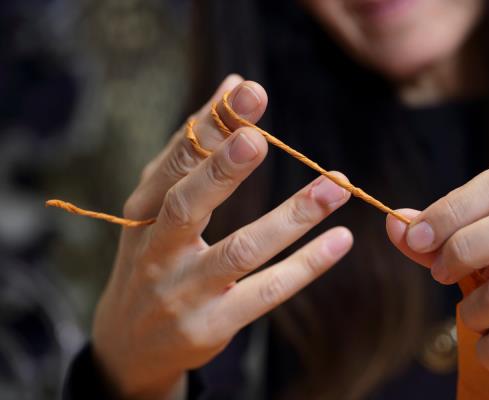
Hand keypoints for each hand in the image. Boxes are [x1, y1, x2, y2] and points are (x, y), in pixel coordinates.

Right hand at [92, 75, 352, 398]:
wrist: (130, 344)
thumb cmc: (154, 258)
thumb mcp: (158, 206)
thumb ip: (194, 147)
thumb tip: (231, 83)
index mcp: (143, 211)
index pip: (175, 161)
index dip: (209, 125)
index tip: (246, 92)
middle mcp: (157, 250)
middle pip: (188, 204)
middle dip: (225, 169)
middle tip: (262, 137)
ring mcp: (184, 291)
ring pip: (241, 250)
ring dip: (292, 217)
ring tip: (336, 186)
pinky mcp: (212, 324)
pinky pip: (267, 291)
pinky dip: (306, 265)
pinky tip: (341, 240)